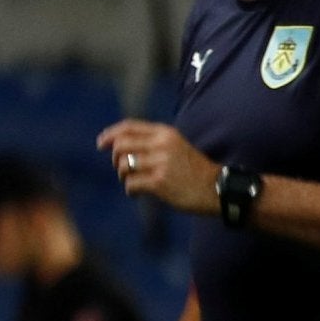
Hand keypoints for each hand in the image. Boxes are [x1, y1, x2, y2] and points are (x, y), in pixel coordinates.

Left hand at [97, 120, 217, 212]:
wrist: (218, 189)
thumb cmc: (196, 171)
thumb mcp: (178, 147)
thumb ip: (155, 143)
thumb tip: (122, 147)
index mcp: (165, 133)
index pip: (129, 127)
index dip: (110, 134)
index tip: (101, 144)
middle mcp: (161, 145)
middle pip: (121, 145)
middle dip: (115, 159)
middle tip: (122, 169)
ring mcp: (160, 163)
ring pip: (123, 165)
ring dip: (123, 176)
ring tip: (132, 183)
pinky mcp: (160, 182)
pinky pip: (131, 184)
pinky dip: (130, 190)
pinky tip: (137, 193)